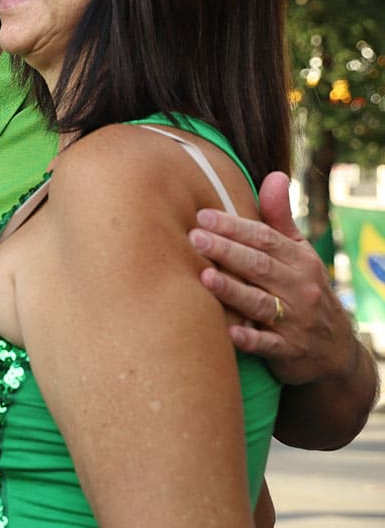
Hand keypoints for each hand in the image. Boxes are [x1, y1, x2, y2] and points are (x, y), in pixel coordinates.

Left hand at [189, 170, 356, 385]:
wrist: (334, 350)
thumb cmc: (304, 290)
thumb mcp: (299, 254)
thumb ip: (280, 219)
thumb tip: (275, 175)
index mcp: (300, 261)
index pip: (266, 240)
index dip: (235, 227)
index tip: (203, 215)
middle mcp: (300, 289)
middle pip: (260, 266)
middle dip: (226, 251)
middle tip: (194, 237)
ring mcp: (296, 322)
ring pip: (260, 303)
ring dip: (232, 290)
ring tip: (203, 276)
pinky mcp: (289, 351)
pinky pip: (268, 344)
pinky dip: (249, 338)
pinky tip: (227, 331)